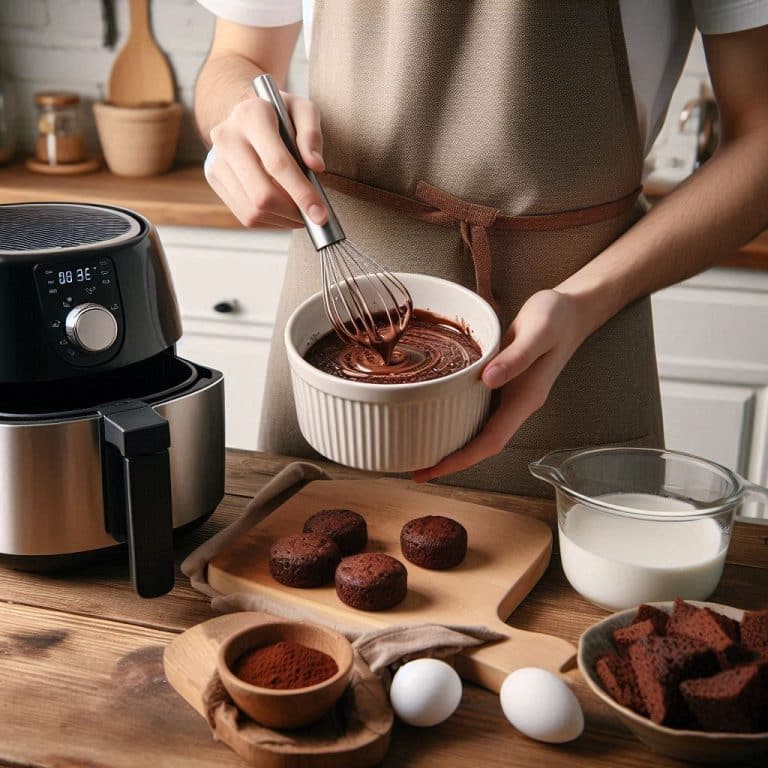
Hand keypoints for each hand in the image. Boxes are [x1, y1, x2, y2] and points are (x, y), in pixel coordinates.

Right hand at [204, 91, 327, 227]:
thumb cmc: (281, 116)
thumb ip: (312, 135)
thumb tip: (316, 166)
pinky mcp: (214, 179)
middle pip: (262, 194)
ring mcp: (216, 160)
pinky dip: (270, 220)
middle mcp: (227, 138)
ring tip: (301, 212)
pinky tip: (284, 211)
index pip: (277, 164)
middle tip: (314, 217)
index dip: (301, 193)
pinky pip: (245, 215)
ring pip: (253, 210)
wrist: (246, 117)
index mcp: (251, 116)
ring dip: (283, 219)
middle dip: (293, 212)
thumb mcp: (303, 111)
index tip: (320, 214)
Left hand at [412, 289, 591, 482]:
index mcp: (525, 399)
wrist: (571, 311)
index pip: (491, 441)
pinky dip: (457, 419)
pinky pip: (478, 410)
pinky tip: (438, 416)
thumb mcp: (538, 332)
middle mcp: (517, 404)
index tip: (434, 470)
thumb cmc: (555, 318)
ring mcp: (511, 396)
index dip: (462, 459)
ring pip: (479, 430)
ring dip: (453, 445)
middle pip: (482, 445)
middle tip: (416, 471)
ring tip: (420, 451)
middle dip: (451, 461)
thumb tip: (488, 380)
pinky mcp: (504, 384)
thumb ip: (516, 357)